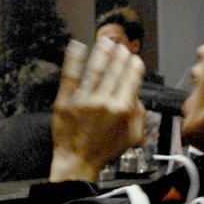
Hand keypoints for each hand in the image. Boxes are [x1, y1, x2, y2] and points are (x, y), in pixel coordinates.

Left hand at [49, 38, 145, 181]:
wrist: (77, 162)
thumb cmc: (105, 151)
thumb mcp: (132, 136)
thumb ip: (139, 113)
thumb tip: (136, 93)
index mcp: (122, 109)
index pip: (131, 79)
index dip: (134, 66)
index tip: (134, 58)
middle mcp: (103, 101)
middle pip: (114, 71)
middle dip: (119, 56)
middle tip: (120, 46)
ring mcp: (83, 100)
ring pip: (94, 70)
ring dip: (101, 53)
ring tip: (104, 41)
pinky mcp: (65, 101)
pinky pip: (70, 77)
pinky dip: (73, 60)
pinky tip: (77, 47)